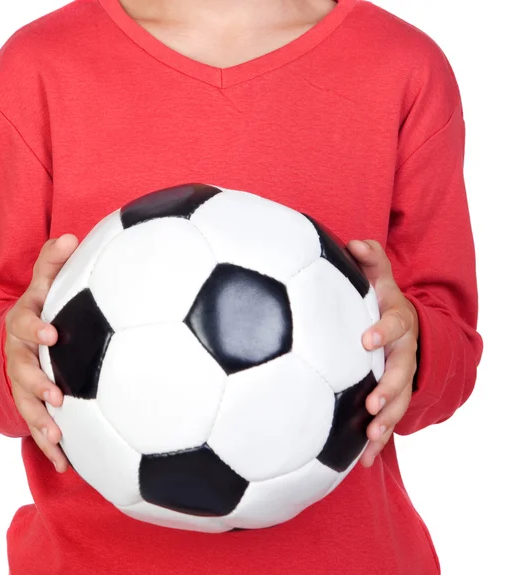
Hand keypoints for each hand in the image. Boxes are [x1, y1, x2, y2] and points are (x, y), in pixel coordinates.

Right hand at [4, 234, 78, 472]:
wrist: (17, 336)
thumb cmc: (41, 306)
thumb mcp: (44, 283)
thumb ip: (54, 262)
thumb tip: (71, 235)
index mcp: (26, 324)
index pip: (27, 323)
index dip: (36, 327)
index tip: (52, 331)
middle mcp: (20, 355)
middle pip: (23, 370)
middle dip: (36, 382)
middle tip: (56, 395)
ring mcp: (22, 382)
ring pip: (27, 404)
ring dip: (41, 421)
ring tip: (58, 438)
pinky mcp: (30, 404)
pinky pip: (37, 426)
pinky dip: (50, 446)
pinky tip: (65, 465)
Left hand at [347, 240, 418, 467]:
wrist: (407, 326)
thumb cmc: (382, 300)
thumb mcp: (379, 278)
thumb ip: (370, 260)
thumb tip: (353, 242)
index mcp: (396, 321)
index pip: (393, 324)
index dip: (382, 332)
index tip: (365, 340)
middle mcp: (403, 351)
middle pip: (401, 371)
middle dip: (389, 388)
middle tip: (372, 404)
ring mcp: (400, 376)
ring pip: (399, 401)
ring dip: (386, 421)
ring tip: (370, 440)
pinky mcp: (393, 395)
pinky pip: (388, 420)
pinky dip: (376, 441)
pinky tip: (362, 462)